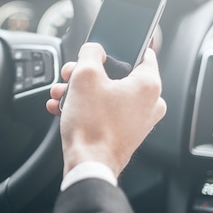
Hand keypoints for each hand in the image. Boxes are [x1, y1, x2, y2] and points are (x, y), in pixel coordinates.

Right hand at [46, 43, 165, 177]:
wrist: (88, 165)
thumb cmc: (92, 126)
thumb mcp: (85, 75)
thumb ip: (90, 52)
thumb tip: (93, 50)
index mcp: (148, 85)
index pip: (142, 52)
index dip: (117, 48)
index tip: (101, 51)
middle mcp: (150, 103)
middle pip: (118, 74)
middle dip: (88, 73)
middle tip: (71, 75)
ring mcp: (139, 120)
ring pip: (108, 93)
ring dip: (82, 91)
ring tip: (62, 95)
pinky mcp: (125, 133)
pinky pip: (106, 111)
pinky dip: (86, 107)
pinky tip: (65, 108)